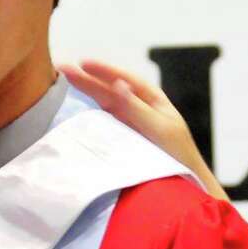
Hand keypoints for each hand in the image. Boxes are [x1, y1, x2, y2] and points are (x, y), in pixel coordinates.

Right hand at [58, 59, 227, 199]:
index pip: (124, 80)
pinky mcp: (124, 141)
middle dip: (87, 79)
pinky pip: (105, 124)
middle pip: (109, 89)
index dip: (103, 71)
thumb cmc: (179, 156)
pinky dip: (90, 117)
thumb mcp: (159, 129)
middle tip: (62, 68)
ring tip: (64, 84)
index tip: (82, 64)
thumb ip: (137, 108)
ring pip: (105, 105)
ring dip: (86, 95)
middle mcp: (139, 108)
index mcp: (152, 100)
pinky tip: (75, 112)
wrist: (185, 184)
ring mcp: (130, 125)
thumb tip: (118, 84)